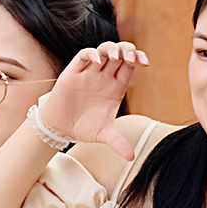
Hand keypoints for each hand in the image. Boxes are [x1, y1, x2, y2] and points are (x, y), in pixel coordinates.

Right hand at [40, 41, 148, 158]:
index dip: (138, 59)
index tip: (146, 63)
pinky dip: (91, 54)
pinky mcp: (73, 72)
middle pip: (120, 53)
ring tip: (116, 57)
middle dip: (128, 50)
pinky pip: (84, 56)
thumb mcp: (103, 135)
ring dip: (111, 49)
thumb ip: (118, 143)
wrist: (60, 128)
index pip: (131, 66)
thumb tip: (131, 158)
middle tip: (132, 58)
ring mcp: (89, 73)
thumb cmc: (84, 127)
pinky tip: (97, 60)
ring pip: (103, 51)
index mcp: (116, 87)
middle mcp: (104, 77)